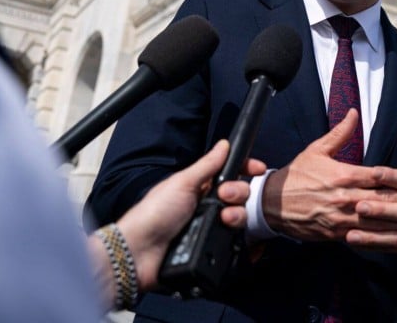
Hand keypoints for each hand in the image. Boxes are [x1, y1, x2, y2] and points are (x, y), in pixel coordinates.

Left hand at [115, 140, 265, 291]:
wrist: (140, 252)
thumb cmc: (153, 214)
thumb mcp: (182, 183)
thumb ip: (207, 165)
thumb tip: (224, 144)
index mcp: (199, 188)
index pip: (230, 175)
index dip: (245, 170)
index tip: (257, 169)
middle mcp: (207, 208)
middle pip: (239, 196)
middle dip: (239, 193)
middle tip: (225, 196)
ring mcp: (210, 229)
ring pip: (240, 219)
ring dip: (236, 216)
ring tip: (223, 219)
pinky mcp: (212, 250)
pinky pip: (235, 243)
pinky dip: (235, 238)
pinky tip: (225, 234)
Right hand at [262, 109, 396, 242]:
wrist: (273, 204)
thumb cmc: (296, 175)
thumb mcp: (316, 150)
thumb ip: (340, 133)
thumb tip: (353, 112)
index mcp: (344, 174)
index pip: (380, 176)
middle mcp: (346, 197)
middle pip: (384, 200)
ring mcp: (342, 217)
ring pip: (377, 221)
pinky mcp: (337, 232)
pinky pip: (364, 235)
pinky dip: (382, 237)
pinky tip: (396, 238)